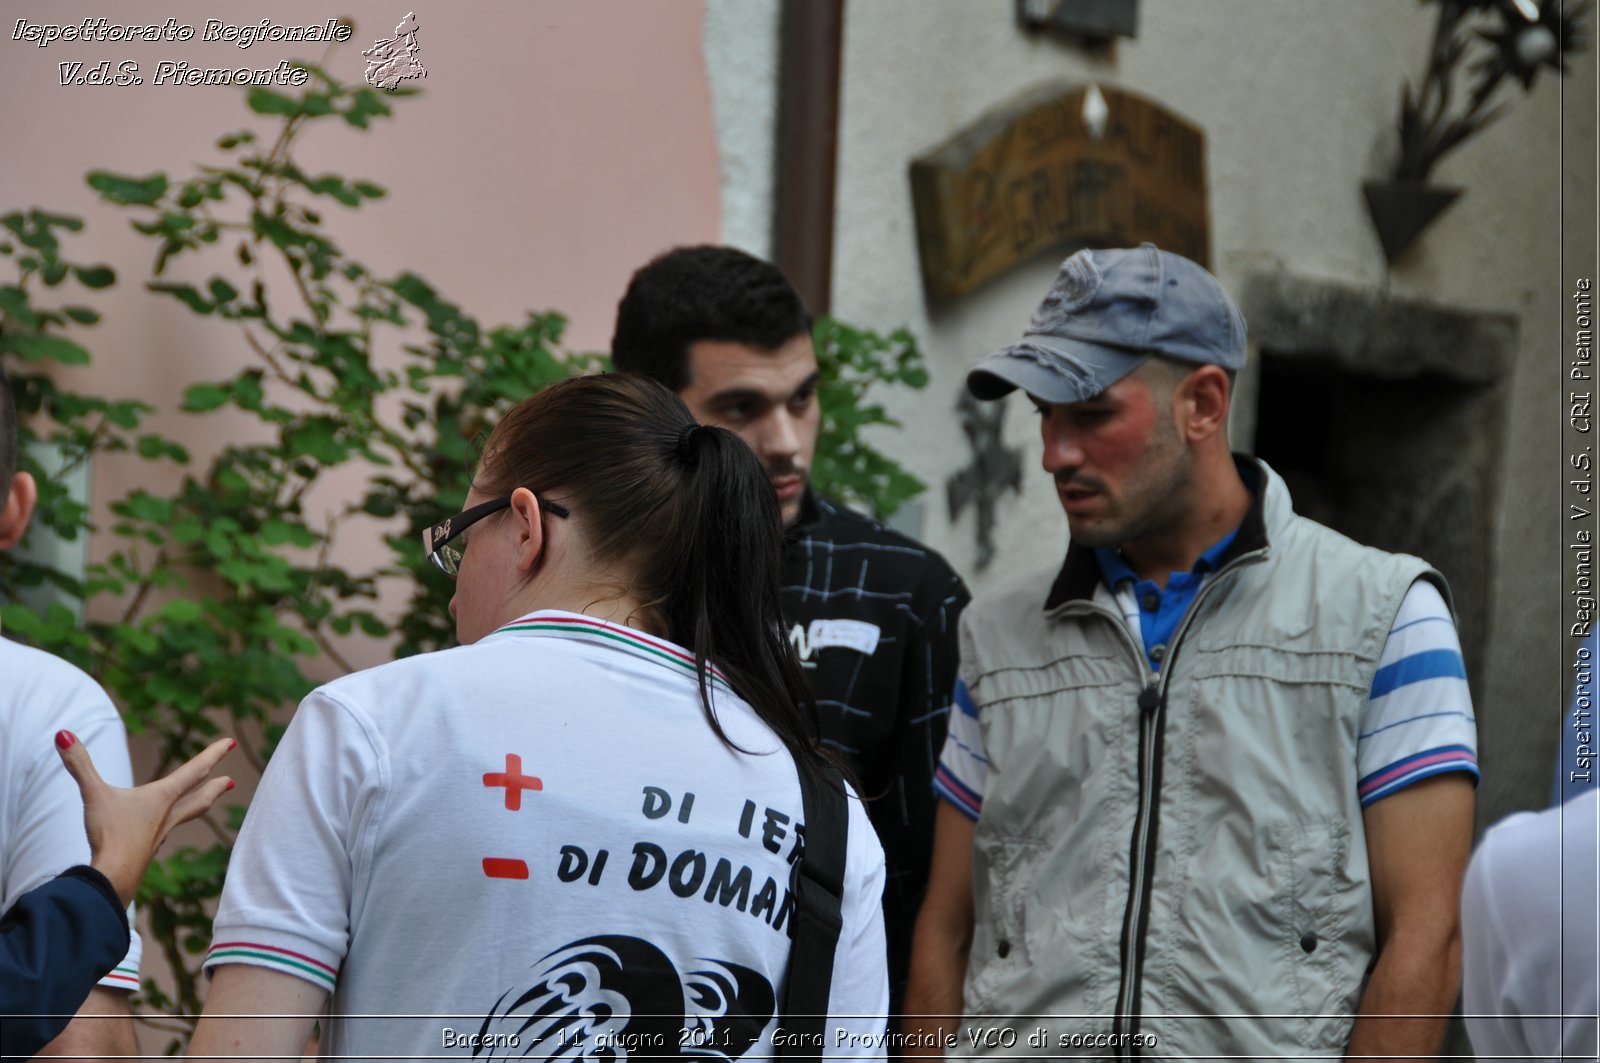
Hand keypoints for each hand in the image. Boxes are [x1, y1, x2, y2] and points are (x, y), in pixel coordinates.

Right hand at [54, 730, 236, 907]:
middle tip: (231, 782)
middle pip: (199, 799)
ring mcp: (159, 836)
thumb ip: (79, 765)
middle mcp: (167, 816)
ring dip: (197, 806)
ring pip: (185, 817)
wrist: (113, 879)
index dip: (213, 754)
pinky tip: (159, 832)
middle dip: (215, 787)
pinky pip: (163, 833)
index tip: (231, 743)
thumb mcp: (93, 795)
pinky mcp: (146, 851)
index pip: (194, 770)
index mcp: (162, 798)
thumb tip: (62, 734)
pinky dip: (169, 825)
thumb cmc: (110, 835)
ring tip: (205, 802)